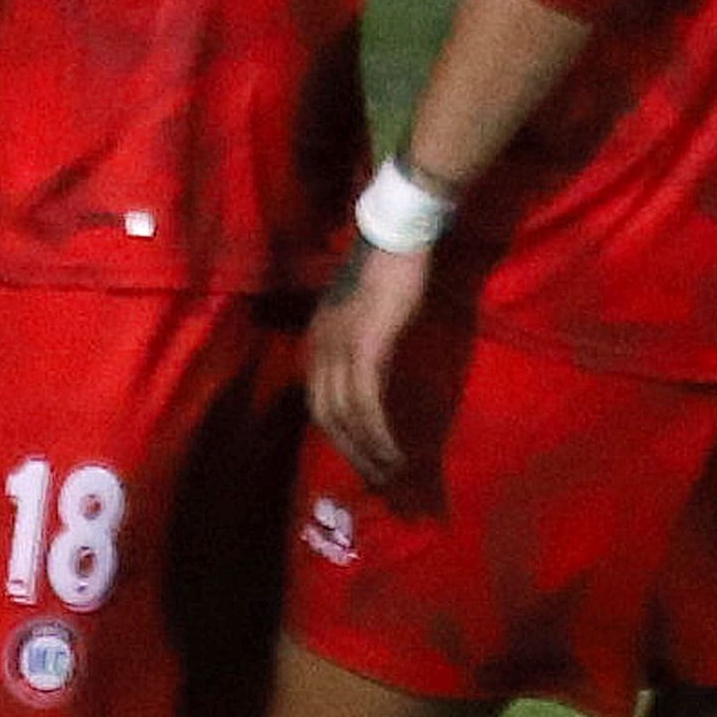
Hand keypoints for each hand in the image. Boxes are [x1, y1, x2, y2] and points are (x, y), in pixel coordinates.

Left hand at [306, 244, 431, 482]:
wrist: (397, 237)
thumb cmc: (389, 267)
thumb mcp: (367, 312)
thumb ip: (365, 342)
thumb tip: (377, 373)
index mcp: (319, 340)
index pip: (320, 398)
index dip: (339, 433)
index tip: (362, 456)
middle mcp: (320, 348)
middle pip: (325, 415)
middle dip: (350, 452)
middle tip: (376, 479)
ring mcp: (339, 349)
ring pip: (345, 417)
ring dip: (368, 451)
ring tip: (390, 474)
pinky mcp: (364, 349)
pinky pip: (367, 405)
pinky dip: (379, 433)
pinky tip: (395, 450)